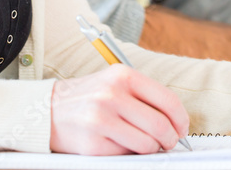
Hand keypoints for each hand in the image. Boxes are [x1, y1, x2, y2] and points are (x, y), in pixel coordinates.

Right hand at [49, 65, 188, 154]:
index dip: (181, 119)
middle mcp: (112, 95)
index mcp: (123, 76)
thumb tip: (176, 122)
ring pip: (146, 144)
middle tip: (169, 142)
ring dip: (151, 148)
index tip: (182, 129)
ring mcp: (101, 120)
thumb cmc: (89, 97)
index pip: (167, 100)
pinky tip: (119, 144)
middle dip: (170, 139)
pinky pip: (125, 155)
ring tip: (145, 144)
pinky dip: (128, 153)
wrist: (48, 110)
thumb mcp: (115, 83)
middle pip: (160, 125)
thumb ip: (144, 97)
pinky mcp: (92, 144)